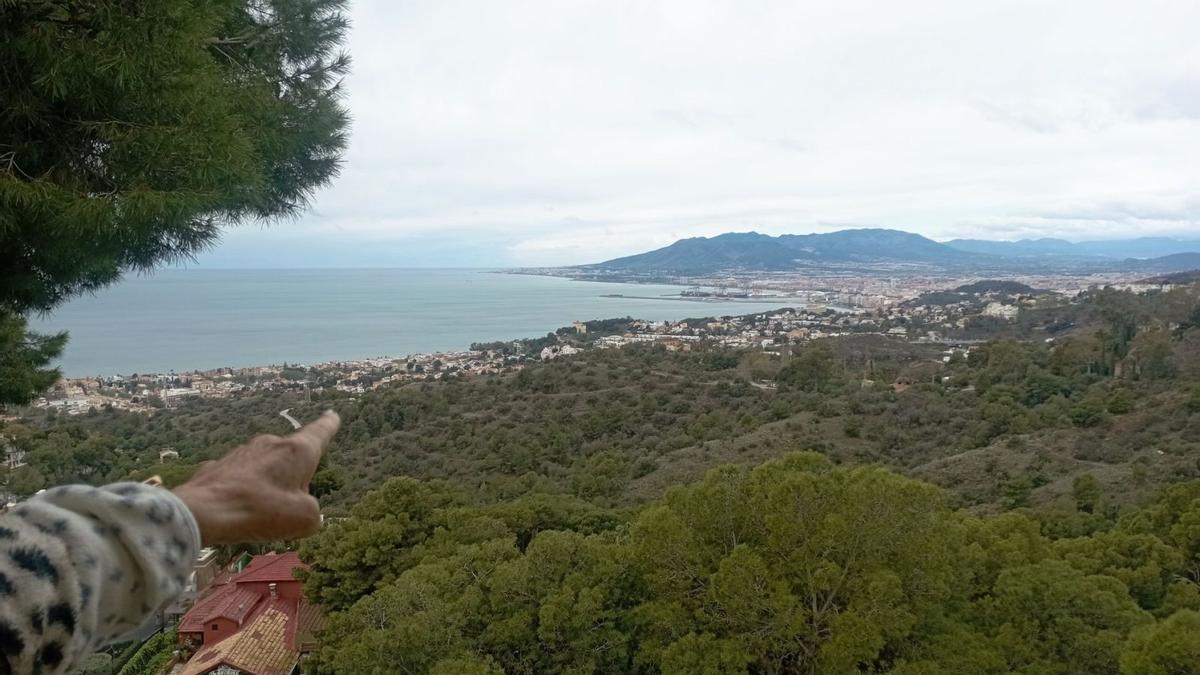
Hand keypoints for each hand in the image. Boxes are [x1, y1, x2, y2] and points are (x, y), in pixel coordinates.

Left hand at [174, 410, 340, 544]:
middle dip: (293, 477)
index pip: (320, 432)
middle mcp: (270, 444)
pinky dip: (242, 492)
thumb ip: (313, 511)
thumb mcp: (304, 519)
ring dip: (266, 486)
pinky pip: (239, 478)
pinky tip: (234, 511)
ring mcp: (242, 452)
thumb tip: (302, 509)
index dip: (329, 425)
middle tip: (287, 506)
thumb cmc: (261, 511)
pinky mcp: (219, 466)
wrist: (204, 512)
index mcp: (297, 451)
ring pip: (264, 468)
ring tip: (258, 514)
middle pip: (290, 457)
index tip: (332, 415)